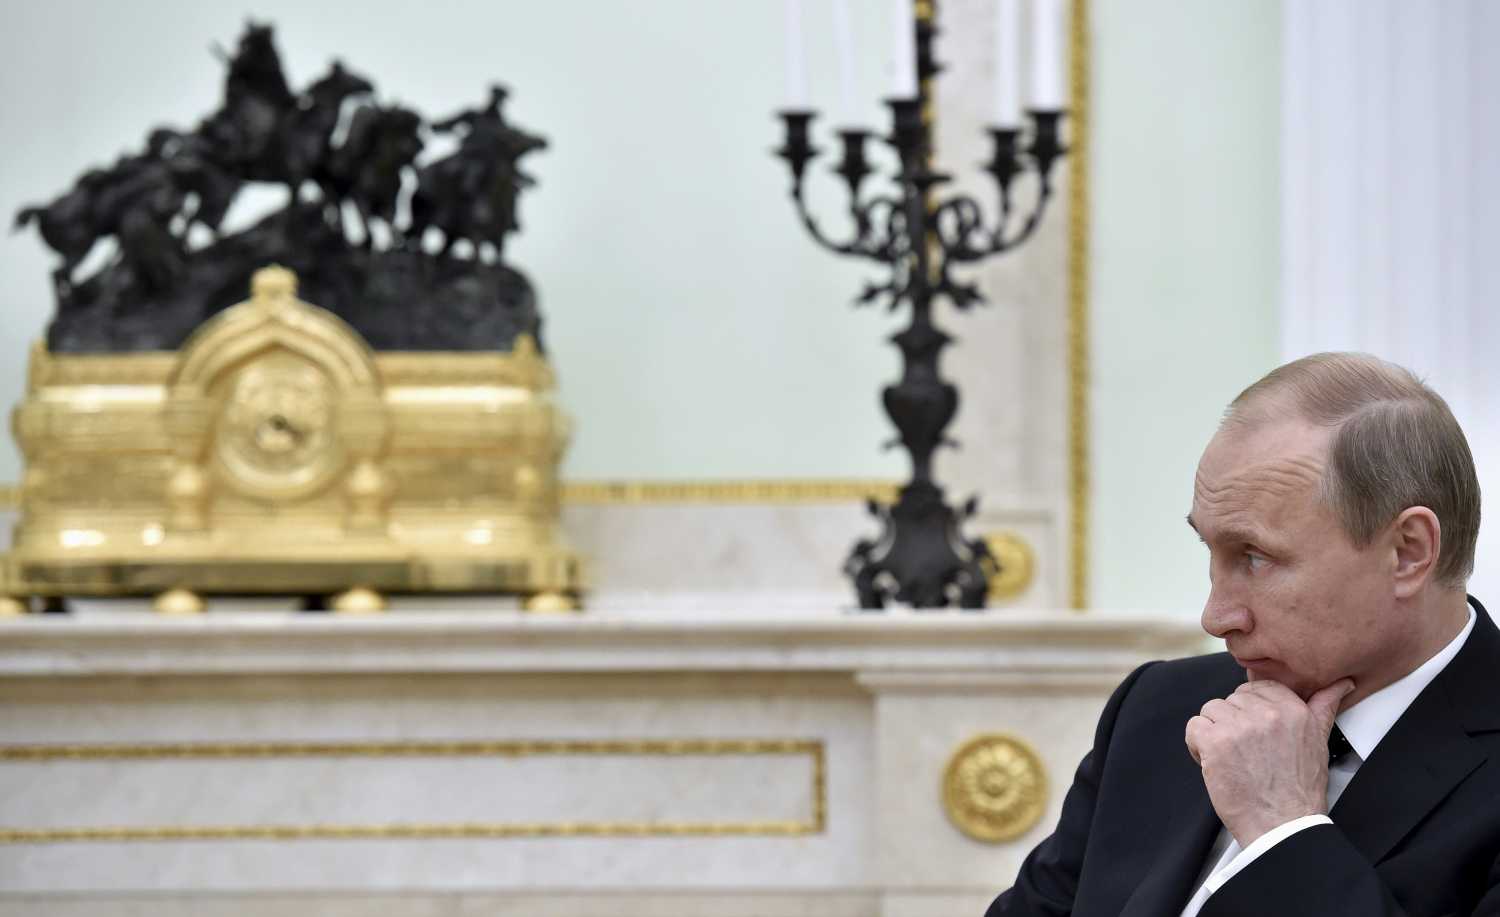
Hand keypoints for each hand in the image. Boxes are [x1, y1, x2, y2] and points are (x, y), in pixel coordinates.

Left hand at [1184, 678, 1354, 845]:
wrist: (1283, 825)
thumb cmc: (1299, 790)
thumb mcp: (1319, 741)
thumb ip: (1324, 706)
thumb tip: (1340, 684)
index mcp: (1292, 709)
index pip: (1256, 687)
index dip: (1250, 710)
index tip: (1254, 731)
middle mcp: (1266, 713)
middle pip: (1232, 699)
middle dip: (1233, 723)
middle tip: (1245, 751)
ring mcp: (1238, 727)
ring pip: (1211, 710)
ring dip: (1214, 732)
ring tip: (1230, 758)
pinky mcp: (1215, 743)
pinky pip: (1194, 727)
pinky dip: (1196, 745)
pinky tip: (1213, 762)